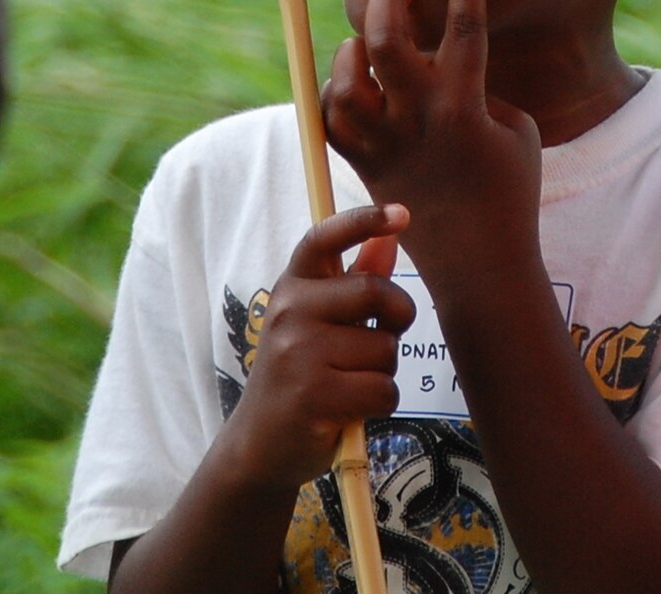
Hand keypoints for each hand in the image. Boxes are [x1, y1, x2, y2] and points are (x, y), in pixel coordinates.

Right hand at [218, 203, 415, 493]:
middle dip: (398, 316)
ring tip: (348, 385)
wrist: (259, 446)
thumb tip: (389, 239)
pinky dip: (379, 404)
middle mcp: (288, 312)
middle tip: (384, 338)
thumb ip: (355, 281)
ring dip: (382, 372)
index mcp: (292, 288)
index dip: (363, 221)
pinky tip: (349, 411)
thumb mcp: (318, 324)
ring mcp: (297, 353)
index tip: (400, 214)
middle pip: (375, 293)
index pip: (324, 240)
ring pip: (386, 349)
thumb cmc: (300, 376)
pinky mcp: (313, 395)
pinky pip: (383, 389)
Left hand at [321, 0, 541, 264]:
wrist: (479, 263)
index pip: (466, 29)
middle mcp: (417, 122)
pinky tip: (353, 83)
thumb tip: (447, 64)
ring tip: (368, 43)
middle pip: (384, 43)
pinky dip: (336, 93)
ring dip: (353, 51)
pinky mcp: (364, 166)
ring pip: (344, 81)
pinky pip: (331, 119)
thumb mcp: (516, 129)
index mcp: (464, 108)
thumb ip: (481, 89)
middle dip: (387, 4)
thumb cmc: (510, 191)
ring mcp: (384, 145)